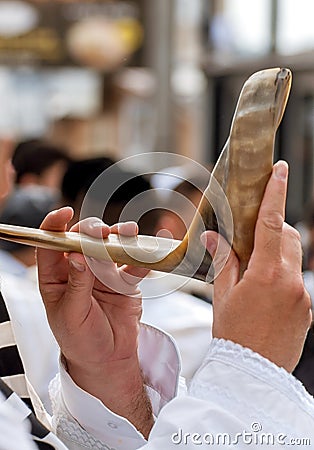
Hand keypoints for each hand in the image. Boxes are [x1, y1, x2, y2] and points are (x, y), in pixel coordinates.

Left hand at [37, 209, 152, 435]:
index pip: (51, 245)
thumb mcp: (72, 315)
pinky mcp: (125, 280)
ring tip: (129, 232)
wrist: (109, 359)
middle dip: (93, 231)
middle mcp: (79, 270)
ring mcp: (103, 273)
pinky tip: (150, 249)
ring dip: (120, 236)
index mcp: (57, 278)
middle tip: (103, 233)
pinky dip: (143, 256)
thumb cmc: (81, 340)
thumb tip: (77, 256)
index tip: (65, 213)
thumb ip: (77, 285)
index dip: (55, 226)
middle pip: (84, 240)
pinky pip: (134, 264)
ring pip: (111, 246)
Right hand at [202, 161, 311, 371]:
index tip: (280, 170)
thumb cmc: (233, 334)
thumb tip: (213, 237)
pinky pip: (297, 279)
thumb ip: (224, 261)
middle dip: (272, 227)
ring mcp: (303, 296)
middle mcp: (291, 281)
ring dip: (277, 251)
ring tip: (255, 266)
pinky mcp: (308, 308)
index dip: (275, 193)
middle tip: (251, 235)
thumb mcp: (223, 295)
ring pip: (294, 256)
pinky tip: (265, 289)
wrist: (253, 374)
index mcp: (267, 274)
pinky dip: (283, 273)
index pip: (271, 223)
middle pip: (287, 237)